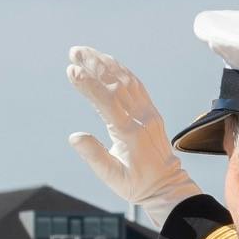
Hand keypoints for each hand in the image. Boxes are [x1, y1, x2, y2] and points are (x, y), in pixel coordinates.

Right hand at [65, 48, 201, 227]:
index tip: (71, 69)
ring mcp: (148, 113)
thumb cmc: (137, 185)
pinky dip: (121, 70)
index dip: (89, 85)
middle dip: (95, 65)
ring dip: (106, 63)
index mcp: (130, 134)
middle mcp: (141, 118)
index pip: (107, 102)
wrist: (167, 186)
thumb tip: (74, 136)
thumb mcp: (113, 178)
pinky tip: (108, 62)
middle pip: (117, 84)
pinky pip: (136, 85)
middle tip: (74, 51)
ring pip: (127, 80)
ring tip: (86, 52)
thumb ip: (95, 156)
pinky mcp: (151, 111)